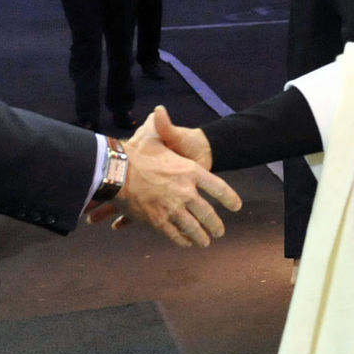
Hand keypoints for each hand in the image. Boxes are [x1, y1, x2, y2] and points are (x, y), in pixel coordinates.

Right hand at [87, 107, 234, 246]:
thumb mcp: (155, 137)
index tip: (236, 206)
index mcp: (190, 172)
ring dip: (201, 237)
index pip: (218, 187)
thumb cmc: (136, 153)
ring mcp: (173, 208)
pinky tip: (185, 243)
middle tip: (220, 232)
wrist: (117, 171)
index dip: (229, 198)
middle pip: (208, 213)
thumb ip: (162, 126)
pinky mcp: (158, 220)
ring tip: (205, 242)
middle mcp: (186, 192)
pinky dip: (182, 240)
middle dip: (216, 225)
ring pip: (193, 228)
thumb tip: (158, 110)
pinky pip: (174, 234)